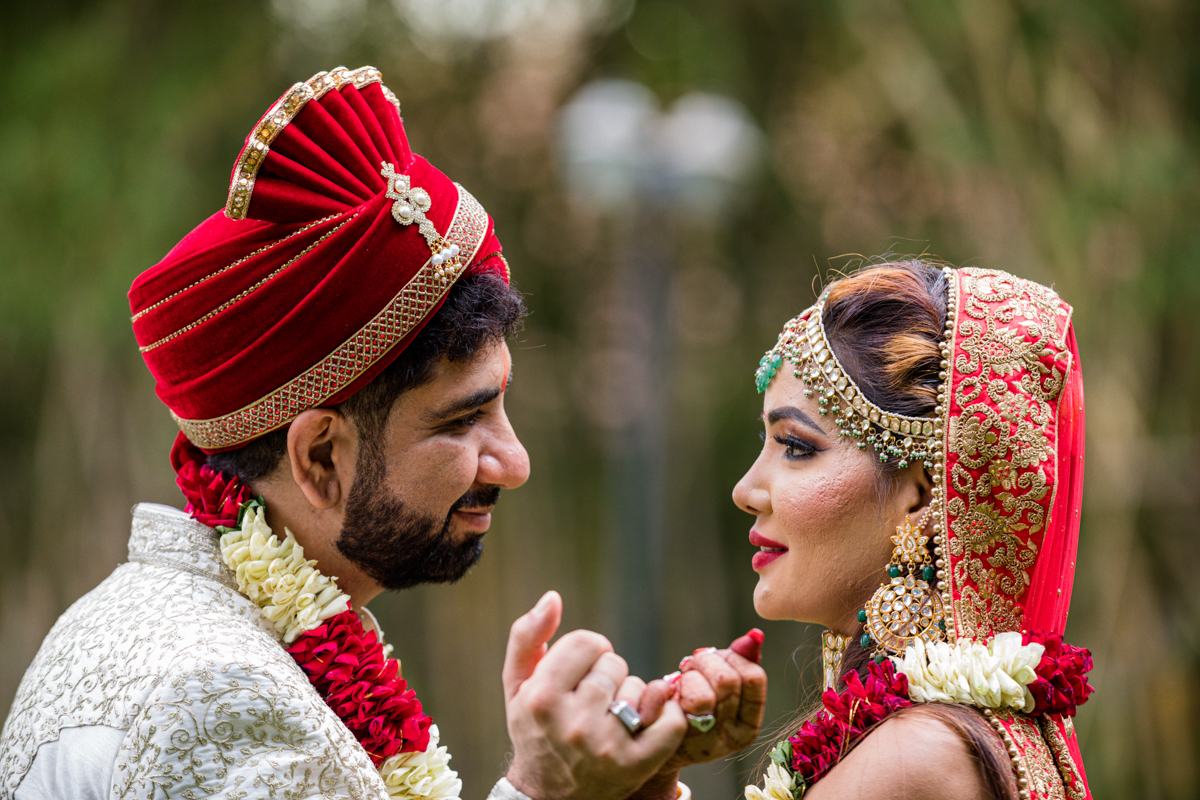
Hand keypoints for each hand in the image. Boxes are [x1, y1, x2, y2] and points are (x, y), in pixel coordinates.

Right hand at [503, 592, 688, 799]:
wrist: (548, 797)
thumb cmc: (534, 730)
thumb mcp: (518, 685)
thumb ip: (527, 636)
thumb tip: (552, 597)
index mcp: (541, 698)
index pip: (589, 642)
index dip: (587, 652)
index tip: (579, 672)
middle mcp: (573, 723)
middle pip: (615, 663)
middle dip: (607, 676)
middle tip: (592, 701)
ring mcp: (607, 747)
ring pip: (642, 689)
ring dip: (632, 698)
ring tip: (610, 718)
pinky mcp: (637, 766)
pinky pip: (672, 721)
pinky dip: (666, 717)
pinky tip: (646, 724)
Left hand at [646, 629, 767, 772]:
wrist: (658, 738)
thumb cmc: (694, 706)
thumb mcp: (721, 686)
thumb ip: (740, 663)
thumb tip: (755, 636)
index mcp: (748, 725)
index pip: (753, 677)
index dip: (733, 657)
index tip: (720, 657)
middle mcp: (729, 737)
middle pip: (727, 681)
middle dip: (707, 661)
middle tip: (694, 664)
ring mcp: (701, 741)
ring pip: (702, 696)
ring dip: (689, 676)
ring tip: (682, 679)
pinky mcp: (674, 737)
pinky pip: (674, 703)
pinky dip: (669, 688)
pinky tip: (669, 693)